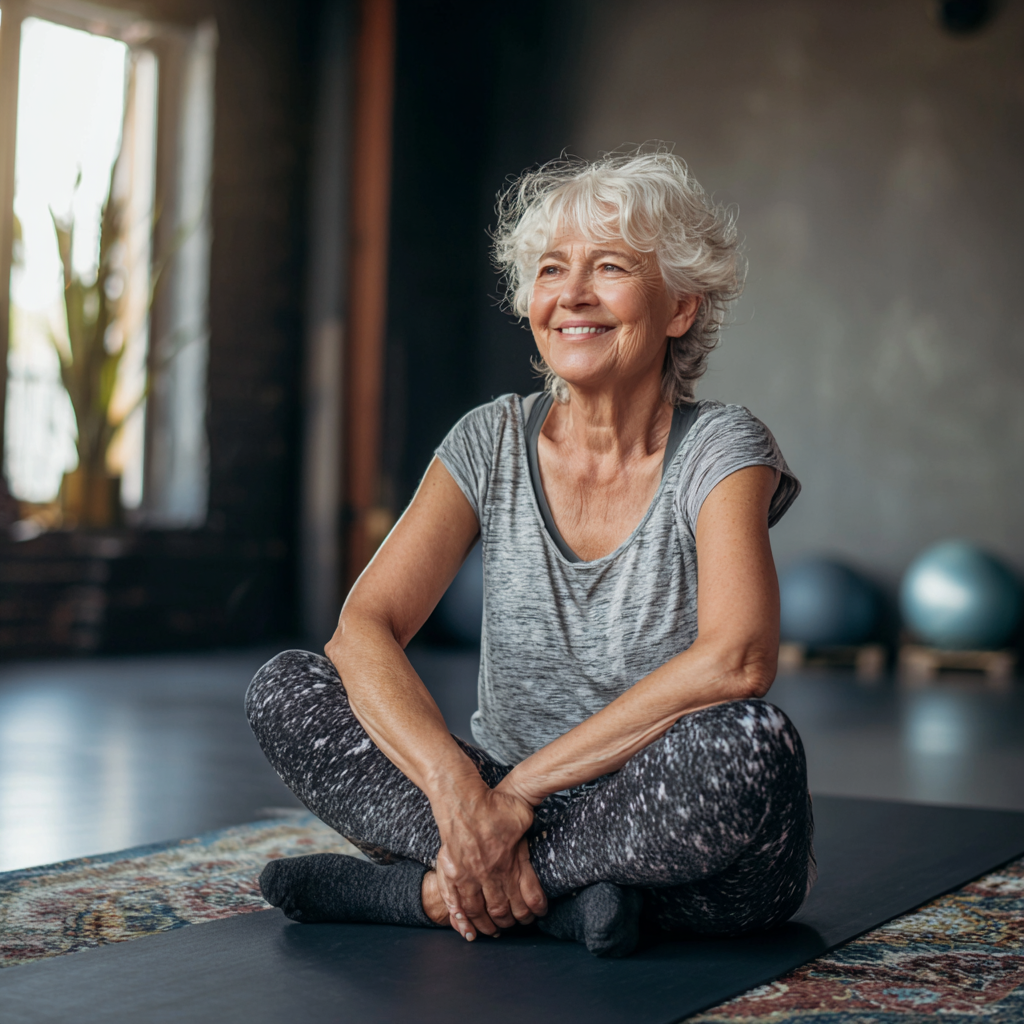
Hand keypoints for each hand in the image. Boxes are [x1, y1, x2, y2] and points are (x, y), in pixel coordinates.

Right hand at [431, 783, 546, 940]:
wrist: (462, 800)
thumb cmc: (493, 804)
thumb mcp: (522, 816)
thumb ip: (529, 835)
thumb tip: (537, 842)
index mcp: (511, 864)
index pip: (529, 897)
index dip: (535, 909)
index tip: (537, 914)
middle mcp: (491, 875)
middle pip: (504, 910)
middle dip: (511, 922)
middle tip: (514, 925)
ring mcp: (469, 877)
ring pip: (479, 911)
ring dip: (487, 925)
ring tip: (493, 932)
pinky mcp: (452, 873)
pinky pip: (456, 903)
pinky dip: (461, 919)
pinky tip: (466, 930)